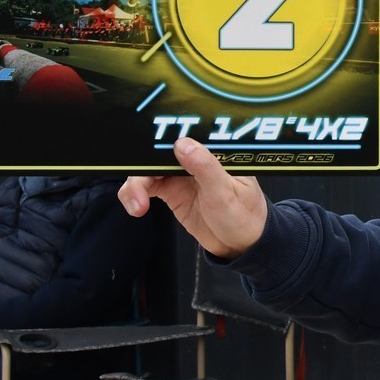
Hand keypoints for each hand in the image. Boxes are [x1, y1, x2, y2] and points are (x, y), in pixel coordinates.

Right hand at [119, 138, 267, 258]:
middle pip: (160, 151)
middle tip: (137, 189)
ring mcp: (181, 174)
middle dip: (143, 165)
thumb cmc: (244, 214)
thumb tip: (182, 143)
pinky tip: (136, 207)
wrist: (240, 245)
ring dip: (136, 184)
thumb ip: (205, 168)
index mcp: (213, 151)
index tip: (145, 151)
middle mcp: (195, 158)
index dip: (161, 137)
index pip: (184, 135)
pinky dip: (135, 194)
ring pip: (149, 169)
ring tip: (137, 206)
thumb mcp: (226, 192)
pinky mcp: (172, 190)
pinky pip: (147, 186)